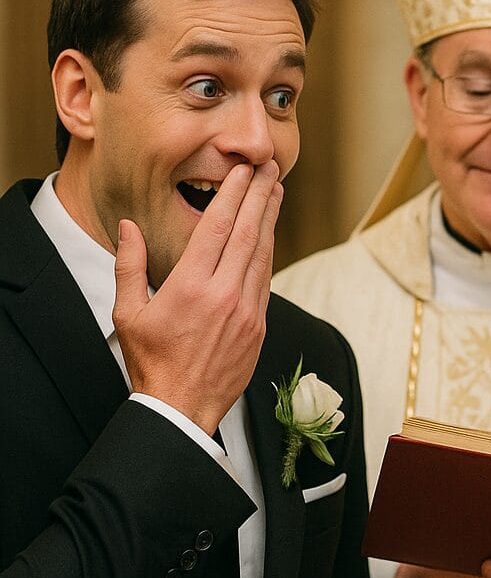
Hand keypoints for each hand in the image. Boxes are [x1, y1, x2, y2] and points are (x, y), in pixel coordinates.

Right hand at [113, 161, 282, 434]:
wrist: (183, 408)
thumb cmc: (151, 362)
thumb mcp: (128, 314)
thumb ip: (129, 266)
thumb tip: (128, 227)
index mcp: (191, 286)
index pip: (217, 228)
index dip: (233, 195)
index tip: (243, 171)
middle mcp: (225, 294)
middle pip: (248, 233)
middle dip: (260, 197)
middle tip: (269, 168)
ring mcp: (247, 310)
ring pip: (263, 254)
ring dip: (270, 220)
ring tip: (276, 191)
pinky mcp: (259, 326)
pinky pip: (267, 280)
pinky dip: (269, 253)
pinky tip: (270, 236)